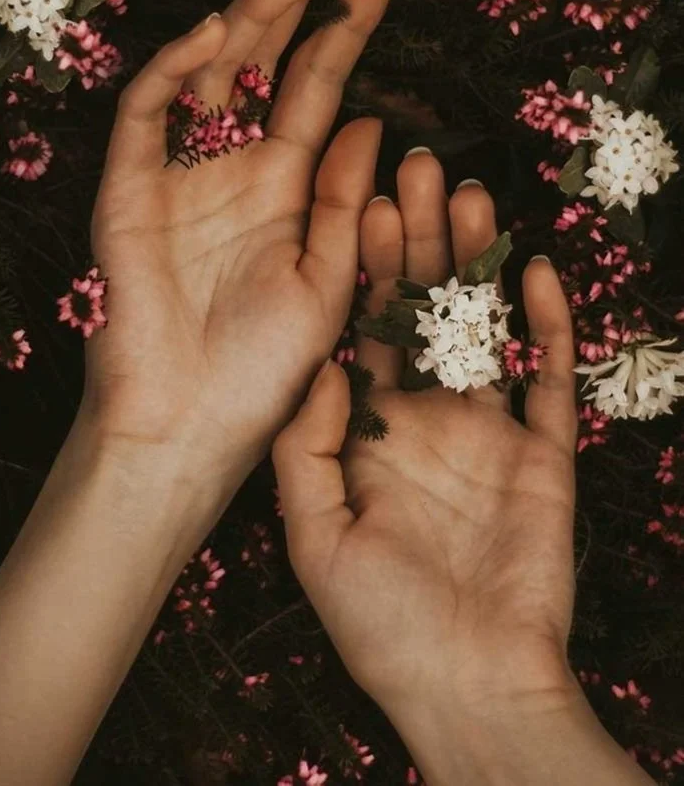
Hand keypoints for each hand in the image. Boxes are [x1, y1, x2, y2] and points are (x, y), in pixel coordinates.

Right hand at [82, 0, 396, 483]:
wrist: (191, 424)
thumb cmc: (267, 370)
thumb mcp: (329, 282)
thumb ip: (344, 202)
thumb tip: (371, 119)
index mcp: (288, 188)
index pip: (321, 88)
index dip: (348, 28)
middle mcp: (235, 168)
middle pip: (266, 62)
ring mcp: (180, 174)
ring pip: (208, 73)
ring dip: (245, 17)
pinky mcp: (128, 190)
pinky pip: (145, 114)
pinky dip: (173, 71)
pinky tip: (215, 36)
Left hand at [272, 152, 579, 727]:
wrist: (464, 684)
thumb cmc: (380, 622)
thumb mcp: (316, 535)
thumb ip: (307, 446)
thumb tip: (320, 365)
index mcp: (369, 429)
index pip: (364, 329)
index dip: (362, 268)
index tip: (359, 204)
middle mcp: (427, 417)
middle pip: (423, 312)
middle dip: (419, 244)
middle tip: (417, 171)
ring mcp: (488, 431)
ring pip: (482, 329)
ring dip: (477, 266)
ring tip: (469, 199)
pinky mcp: (544, 453)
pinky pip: (547, 379)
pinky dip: (543, 327)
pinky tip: (532, 273)